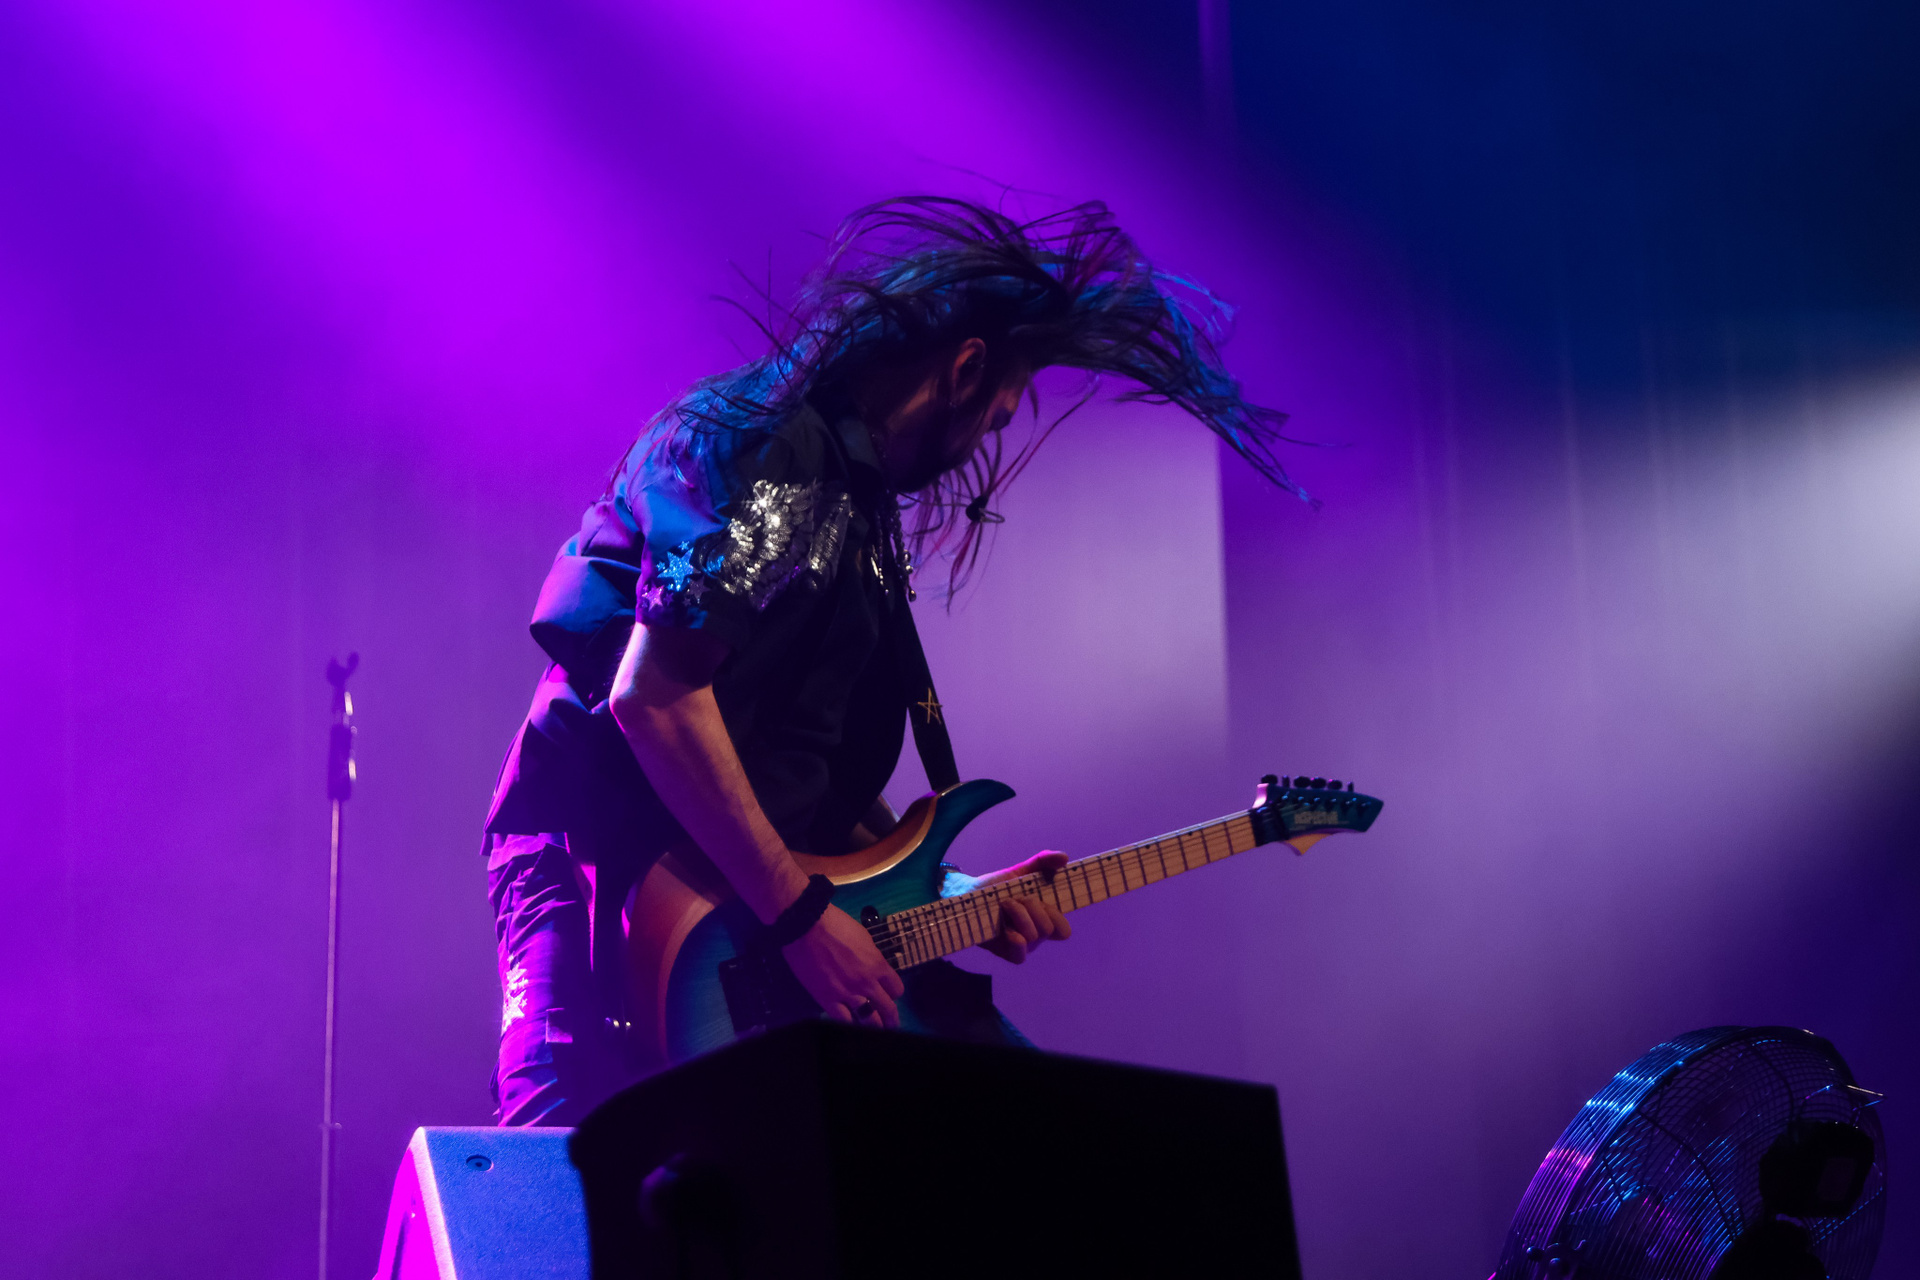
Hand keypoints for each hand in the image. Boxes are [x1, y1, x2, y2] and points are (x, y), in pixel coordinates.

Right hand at [782, 904, 906, 1026]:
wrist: (807, 925)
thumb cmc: (835, 924)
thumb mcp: (864, 937)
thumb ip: (872, 957)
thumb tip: (875, 968)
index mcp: (878, 965)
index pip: (897, 988)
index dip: (894, 993)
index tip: (890, 995)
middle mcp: (867, 983)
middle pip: (887, 1009)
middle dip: (891, 1019)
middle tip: (890, 1024)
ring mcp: (848, 994)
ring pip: (868, 1020)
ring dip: (874, 1026)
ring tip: (874, 1030)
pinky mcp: (827, 1000)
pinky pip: (844, 1021)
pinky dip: (849, 1025)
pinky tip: (851, 1025)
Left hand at [972, 851, 1072, 964]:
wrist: (968, 895)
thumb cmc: (996, 887)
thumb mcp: (1020, 870)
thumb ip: (1043, 861)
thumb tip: (1064, 857)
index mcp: (1043, 919)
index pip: (1063, 930)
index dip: (1057, 917)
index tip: (1044, 901)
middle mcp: (1035, 935)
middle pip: (1048, 928)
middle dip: (1032, 907)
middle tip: (1016, 898)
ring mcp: (1022, 945)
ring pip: (1034, 936)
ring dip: (1018, 915)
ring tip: (1003, 905)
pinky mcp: (1006, 952)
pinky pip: (1020, 955)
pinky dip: (1016, 940)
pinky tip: (1006, 930)